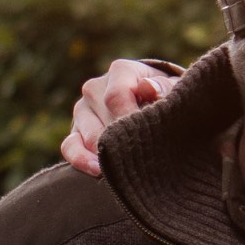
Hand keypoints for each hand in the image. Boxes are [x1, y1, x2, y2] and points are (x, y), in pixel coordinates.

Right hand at [59, 59, 175, 176]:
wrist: (153, 102)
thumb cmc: (168, 95)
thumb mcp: (174, 88)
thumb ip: (165, 87)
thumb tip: (149, 88)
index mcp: (121, 72)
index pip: (117, 95)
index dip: (130, 118)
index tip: (147, 136)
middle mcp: (96, 88)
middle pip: (103, 118)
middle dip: (122, 139)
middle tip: (142, 155)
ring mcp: (82, 110)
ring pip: (87, 135)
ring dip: (106, 153)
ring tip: (127, 167)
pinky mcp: (75, 131)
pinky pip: (69, 146)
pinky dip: (81, 160)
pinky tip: (99, 173)